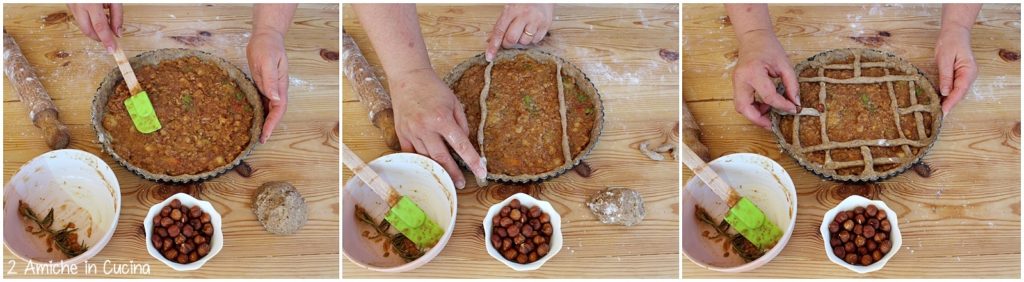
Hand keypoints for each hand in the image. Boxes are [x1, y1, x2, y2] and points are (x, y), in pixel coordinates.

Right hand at [68, 3, 121, 52]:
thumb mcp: (114, 0)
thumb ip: (117, 16)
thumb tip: (117, 34)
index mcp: (91, 3)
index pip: (99, 27)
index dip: (106, 40)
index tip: (112, 49)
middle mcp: (78, 6)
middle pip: (88, 30)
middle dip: (99, 38)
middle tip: (109, 37)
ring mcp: (71, 6)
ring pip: (82, 26)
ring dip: (94, 29)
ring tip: (104, 19)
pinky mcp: (69, 6)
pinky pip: (79, 19)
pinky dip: (88, 22)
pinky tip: (96, 15)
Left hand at [246, 30, 288, 143]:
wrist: (266, 36)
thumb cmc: (267, 47)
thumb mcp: (268, 62)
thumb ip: (271, 80)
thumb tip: (275, 98)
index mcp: (280, 86)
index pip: (279, 109)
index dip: (273, 123)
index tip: (266, 134)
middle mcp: (277, 89)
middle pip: (276, 112)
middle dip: (269, 127)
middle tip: (260, 140)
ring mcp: (270, 88)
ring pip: (269, 108)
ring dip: (265, 121)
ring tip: (256, 134)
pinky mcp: (263, 85)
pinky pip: (262, 101)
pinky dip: (259, 111)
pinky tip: (251, 118)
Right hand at [389, 69, 484, 188]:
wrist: (408, 77)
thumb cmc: (433, 88)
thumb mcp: (454, 102)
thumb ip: (462, 124)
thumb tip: (464, 143)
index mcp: (442, 119)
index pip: (461, 145)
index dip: (472, 161)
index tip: (481, 173)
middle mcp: (425, 128)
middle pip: (441, 158)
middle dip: (452, 173)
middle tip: (460, 184)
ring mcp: (411, 131)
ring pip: (426, 157)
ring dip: (437, 168)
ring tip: (446, 176)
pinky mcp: (401, 133)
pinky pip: (411, 153)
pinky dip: (420, 160)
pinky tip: (428, 166)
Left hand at [485, 4, 553, 61]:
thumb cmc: (523, 3)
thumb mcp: (509, 9)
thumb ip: (501, 24)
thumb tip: (490, 40)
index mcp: (511, 10)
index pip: (499, 31)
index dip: (493, 46)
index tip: (489, 57)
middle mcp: (524, 15)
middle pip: (511, 39)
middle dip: (508, 44)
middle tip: (509, 40)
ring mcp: (535, 20)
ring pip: (524, 42)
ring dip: (521, 40)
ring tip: (524, 30)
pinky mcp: (545, 25)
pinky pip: (535, 41)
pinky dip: (532, 39)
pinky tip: (532, 29)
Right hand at [731, 29, 799, 127]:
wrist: (754, 37)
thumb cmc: (769, 48)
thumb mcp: (785, 64)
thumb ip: (791, 84)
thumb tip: (795, 103)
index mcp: (754, 72)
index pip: (768, 96)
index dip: (782, 105)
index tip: (793, 109)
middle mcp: (741, 79)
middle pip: (744, 107)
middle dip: (758, 119)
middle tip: (771, 125)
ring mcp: (735, 82)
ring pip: (740, 107)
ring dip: (754, 114)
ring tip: (769, 113)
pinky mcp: (736, 84)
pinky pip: (742, 101)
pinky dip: (752, 107)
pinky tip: (764, 106)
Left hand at [934, 25, 978, 115]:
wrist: (954, 31)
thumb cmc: (950, 42)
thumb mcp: (945, 58)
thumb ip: (946, 75)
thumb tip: (945, 92)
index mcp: (968, 71)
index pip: (960, 90)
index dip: (951, 102)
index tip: (943, 112)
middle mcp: (969, 75)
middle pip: (960, 94)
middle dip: (949, 104)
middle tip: (937, 115)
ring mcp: (965, 75)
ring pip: (957, 92)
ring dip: (948, 101)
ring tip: (936, 111)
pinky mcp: (959, 75)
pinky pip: (954, 87)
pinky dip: (947, 95)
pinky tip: (938, 100)